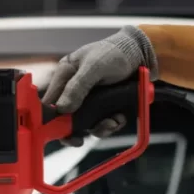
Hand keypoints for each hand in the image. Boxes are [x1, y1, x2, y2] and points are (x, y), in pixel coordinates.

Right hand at [41, 25, 158, 146]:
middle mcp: (74, 90)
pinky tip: (119, 117)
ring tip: (112, 122)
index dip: (51, 119)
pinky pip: (101, 123)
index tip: (60, 131)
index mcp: (65, 76)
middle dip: (75, 130)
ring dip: (98, 128)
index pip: (50, 102)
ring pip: (85, 124)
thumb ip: (77, 86)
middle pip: (66, 118)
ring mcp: (89, 100)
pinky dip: (111, 124)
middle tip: (79, 140)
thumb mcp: (95, 66)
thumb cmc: (115, 53)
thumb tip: (62, 109)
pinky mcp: (103, 107)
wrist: (142, 55)